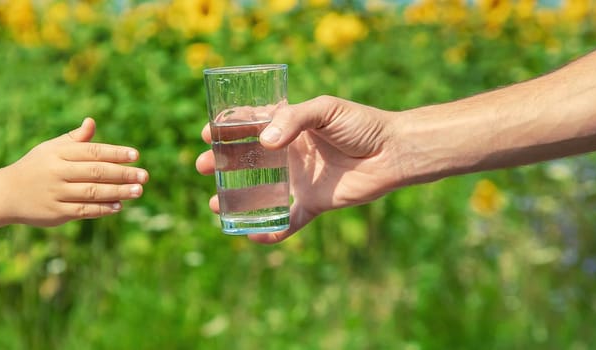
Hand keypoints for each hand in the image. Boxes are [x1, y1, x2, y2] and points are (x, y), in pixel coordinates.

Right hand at [0, 118, 148, 226]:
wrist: (7, 194)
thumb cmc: (36, 167)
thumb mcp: (51, 148)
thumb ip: (75, 139)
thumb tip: (91, 122)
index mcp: (59, 153)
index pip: (92, 151)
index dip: (115, 153)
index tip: (135, 155)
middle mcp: (58, 172)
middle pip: (96, 172)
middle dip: (122, 174)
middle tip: (144, 176)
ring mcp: (56, 193)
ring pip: (92, 192)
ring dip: (117, 192)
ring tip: (138, 191)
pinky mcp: (55, 213)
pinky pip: (83, 211)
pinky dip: (102, 209)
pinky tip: (118, 206)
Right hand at [196, 96, 404, 242]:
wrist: (393, 153)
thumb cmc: (361, 125)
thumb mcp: (325, 110)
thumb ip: (294, 120)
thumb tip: (264, 142)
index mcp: (289, 127)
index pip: (250, 126)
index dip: (227, 129)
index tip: (208, 133)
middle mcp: (289, 154)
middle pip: (246, 161)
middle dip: (220, 164)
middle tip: (202, 167)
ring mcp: (299, 180)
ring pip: (259, 194)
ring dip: (235, 200)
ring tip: (215, 204)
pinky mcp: (313, 204)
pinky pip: (287, 222)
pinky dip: (270, 231)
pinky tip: (252, 235)